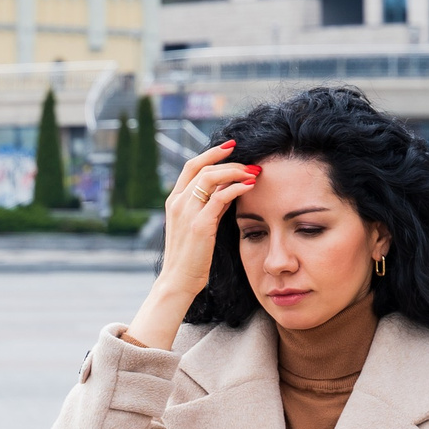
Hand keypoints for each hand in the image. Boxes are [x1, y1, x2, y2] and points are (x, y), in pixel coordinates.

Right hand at [126, 143, 257, 348]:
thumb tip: (228, 190)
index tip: (231, 147)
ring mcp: (186, 212)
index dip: (211, 153)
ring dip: (235, 171)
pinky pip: (220, 197)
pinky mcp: (199, 224)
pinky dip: (236, 188)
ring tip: (254, 173)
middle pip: (202, 167)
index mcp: (174, 201)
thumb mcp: (197, 226)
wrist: (178, 281)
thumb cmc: (190, 257)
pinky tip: (250, 186)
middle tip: (251, 163)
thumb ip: (209, 206)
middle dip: (228, 160)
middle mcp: (178, 202)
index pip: (191, 166)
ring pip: (210, 177)